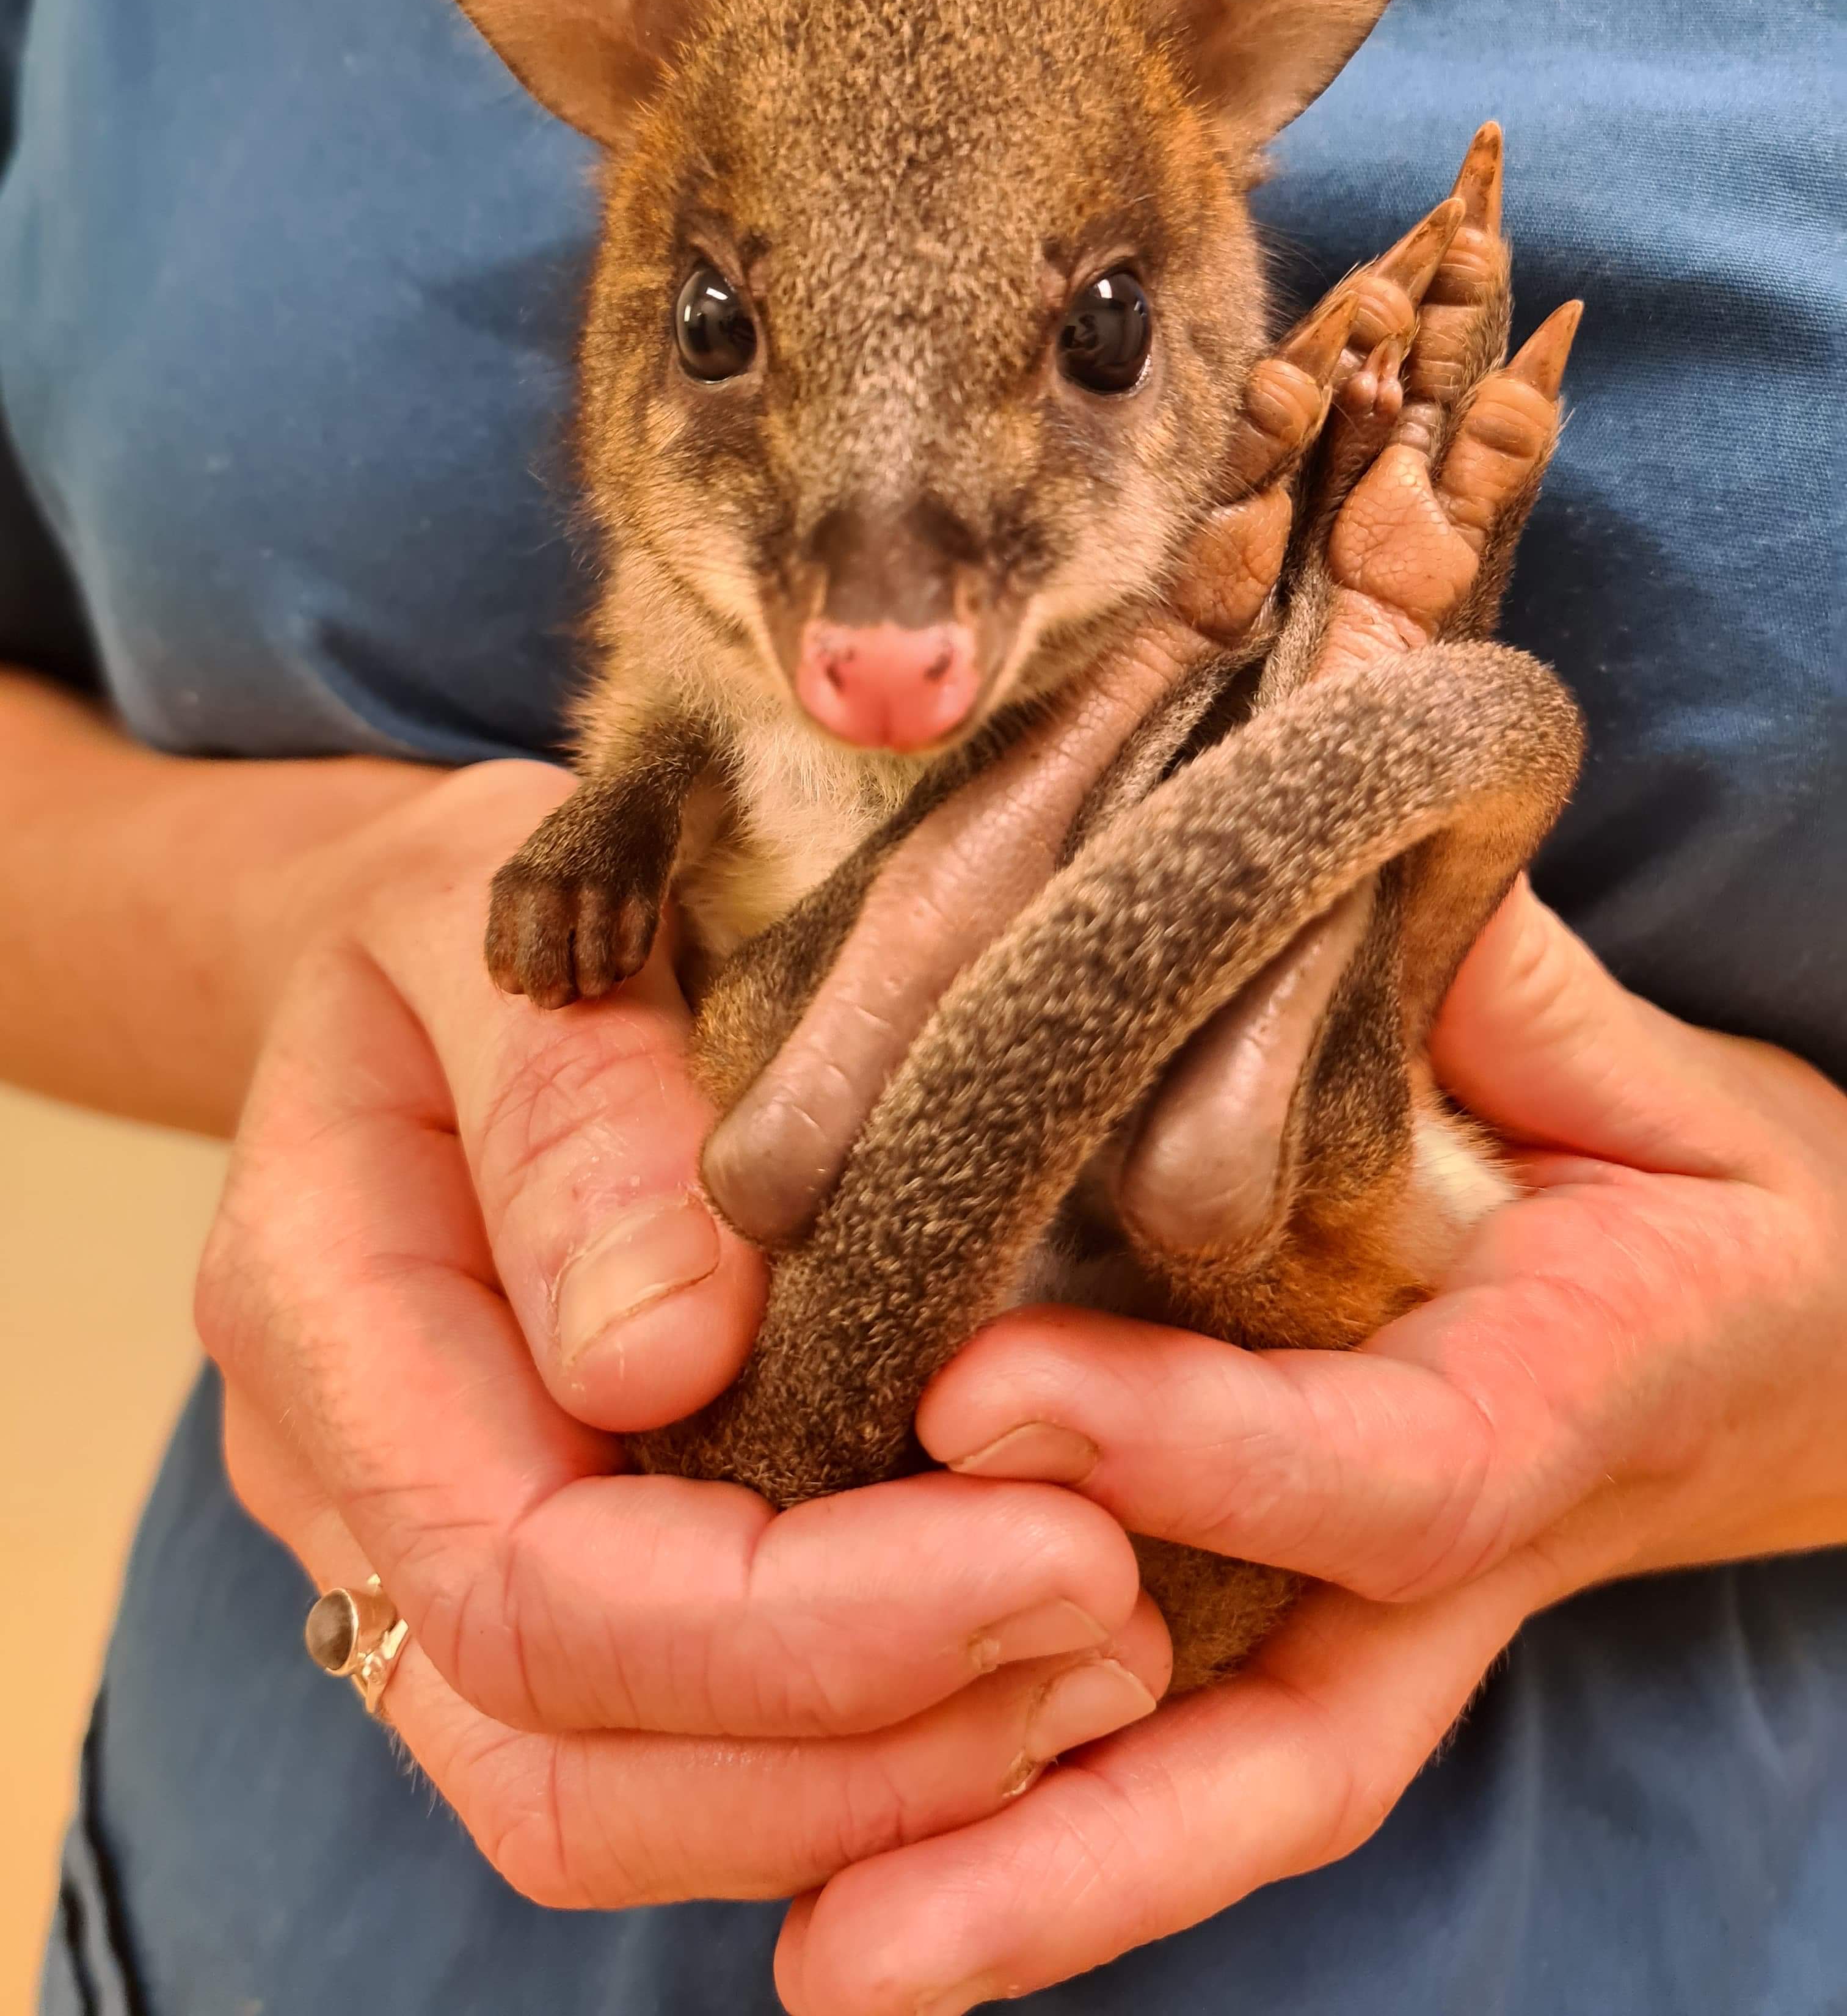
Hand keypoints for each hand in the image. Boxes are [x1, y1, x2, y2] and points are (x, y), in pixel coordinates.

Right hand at [195, 756, 1167, 1909]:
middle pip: (559, 1763)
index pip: (524, 1579)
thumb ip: (570, 1119)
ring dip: (879, 1781)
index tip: (1065, 1545)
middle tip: (1121, 1633)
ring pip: (621, 1807)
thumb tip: (660, 1363)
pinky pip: (679, 1759)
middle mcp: (353, 1490)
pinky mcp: (549, 1584)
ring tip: (1111, 1663)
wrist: (418, 955)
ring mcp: (434, 1561)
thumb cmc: (481, 908)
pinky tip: (1025, 1659)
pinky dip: (861, 1752)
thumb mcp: (515, 926)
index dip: (792, 1620)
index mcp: (323, 1310)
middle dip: (858, 1742)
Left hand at [771, 879, 1846, 2011]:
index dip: (1189, 1449)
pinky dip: (1057, 1800)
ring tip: (830, 1963)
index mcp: (1560, 1407)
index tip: (979, 1398)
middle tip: (853, 1944)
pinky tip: (880, 1849)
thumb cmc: (1706, 1191)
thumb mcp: (1643, 1076)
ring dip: (1036, 1875)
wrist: (1793, 1333)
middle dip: (1078, 1847)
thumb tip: (1348, 869)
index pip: (1376, 1472)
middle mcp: (1461, 1561)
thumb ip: (1505, 990)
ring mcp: (1392, 1621)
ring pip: (1225, 1784)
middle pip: (1287, 1753)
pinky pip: (1195, 1732)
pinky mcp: (1332, 1613)